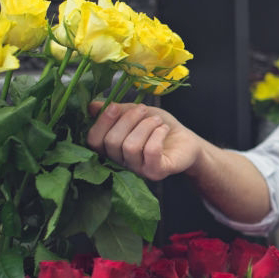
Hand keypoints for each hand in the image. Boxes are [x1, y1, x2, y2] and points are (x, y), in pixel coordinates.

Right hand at [86, 101, 201, 180]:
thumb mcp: (136, 113)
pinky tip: (163, 129)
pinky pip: (150, 152)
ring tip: (157, 120)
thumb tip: (92, 106)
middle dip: (128, 120)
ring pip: (130, 146)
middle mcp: (121, 162)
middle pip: (111, 142)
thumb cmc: (158, 127)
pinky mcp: (156, 172)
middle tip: (144, 109)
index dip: (102, 122)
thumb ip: (116, 111)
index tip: (115, 106)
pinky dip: (157, 135)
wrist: (186, 141)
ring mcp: (138, 170)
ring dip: (145, 126)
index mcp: (112, 149)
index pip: (94, 141)